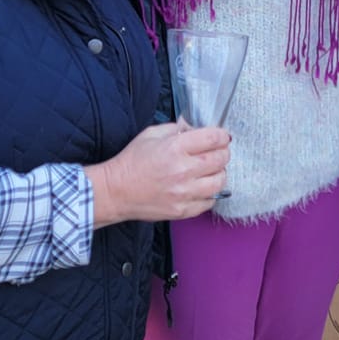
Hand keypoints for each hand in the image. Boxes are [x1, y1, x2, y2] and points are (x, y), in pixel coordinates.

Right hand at [87, 121, 230, 224]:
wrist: (116, 191)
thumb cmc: (132, 161)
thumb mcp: (151, 134)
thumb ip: (176, 129)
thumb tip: (196, 129)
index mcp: (175, 147)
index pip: (214, 138)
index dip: (222, 136)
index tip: (222, 137)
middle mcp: (182, 170)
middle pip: (221, 159)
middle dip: (222, 152)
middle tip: (216, 152)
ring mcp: (184, 193)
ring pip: (219, 181)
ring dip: (218, 173)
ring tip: (210, 171)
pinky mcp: (182, 210)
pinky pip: (210, 202)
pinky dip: (209, 193)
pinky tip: (200, 187)